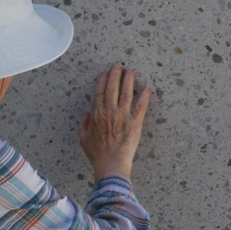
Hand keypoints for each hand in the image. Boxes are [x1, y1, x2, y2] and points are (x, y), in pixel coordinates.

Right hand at [78, 64, 151, 180]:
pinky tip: (147, 87)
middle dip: (116, 75)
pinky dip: (145, 96)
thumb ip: (83, 124)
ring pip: (126, 93)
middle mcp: (110, 112)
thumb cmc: (97, 154)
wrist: (111, 164)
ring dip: (129, 80)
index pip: (100, 92)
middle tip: (119, 66)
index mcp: (97, 115)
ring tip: (131, 71)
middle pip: (113, 88)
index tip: (106, 72)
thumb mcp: (83, 139)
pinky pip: (141, 106)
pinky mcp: (135, 122)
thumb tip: (86, 113)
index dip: (103, 80)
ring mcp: (123, 116)